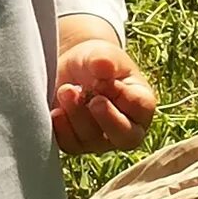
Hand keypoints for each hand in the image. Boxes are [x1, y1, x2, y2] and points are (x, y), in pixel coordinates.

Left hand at [52, 16, 157, 154]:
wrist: (71, 69)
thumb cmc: (95, 61)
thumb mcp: (101, 53)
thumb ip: (105, 59)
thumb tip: (103, 66)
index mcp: (140, 104)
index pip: (141, 108)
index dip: (123, 95)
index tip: (104, 80)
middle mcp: (125, 127)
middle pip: (125, 138)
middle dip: (106, 119)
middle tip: (93, 99)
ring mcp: (101, 140)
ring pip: (92, 140)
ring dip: (77, 115)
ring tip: (66, 90)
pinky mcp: (76, 143)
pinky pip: (70, 145)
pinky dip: (61, 128)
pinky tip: (56, 111)